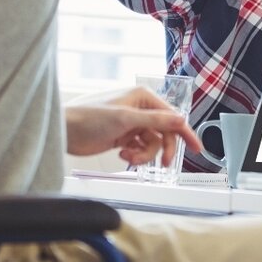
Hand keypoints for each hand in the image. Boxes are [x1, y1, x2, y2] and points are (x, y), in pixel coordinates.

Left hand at [65, 86, 202, 165]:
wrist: (64, 131)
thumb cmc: (89, 118)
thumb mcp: (126, 119)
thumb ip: (156, 121)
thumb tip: (182, 119)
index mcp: (143, 97)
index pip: (172, 116)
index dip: (185, 133)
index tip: (197, 148)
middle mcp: (140, 109)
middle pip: (164, 133)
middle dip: (162, 149)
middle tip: (163, 164)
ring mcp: (131, 123)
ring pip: (152, 143)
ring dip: (144, 154)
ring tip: (129, 158)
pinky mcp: (123, 137)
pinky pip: (140, 149)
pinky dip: (135, 155)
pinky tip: (123, 155)